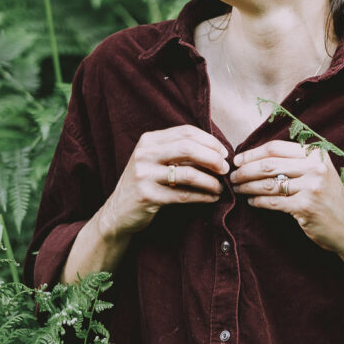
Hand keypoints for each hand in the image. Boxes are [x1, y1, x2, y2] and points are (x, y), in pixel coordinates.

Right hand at [103, 125, 229, 239]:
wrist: (117, 212)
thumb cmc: (145, 183)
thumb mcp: (155, 160)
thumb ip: (178, 151)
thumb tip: (216, 150)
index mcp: (149, 140)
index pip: (186, 132)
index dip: (209, 141)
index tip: (223, 153)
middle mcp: (144, 154)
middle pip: (188, 148)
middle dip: (213, 158)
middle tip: (225, 169)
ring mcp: (144, 175)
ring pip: (188, 173)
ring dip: (211, 181)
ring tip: (220, 187)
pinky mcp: (147, 196)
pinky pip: (183, 195)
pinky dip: (203, 196)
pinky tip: (212, 198)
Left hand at [231, 140, 343, 257]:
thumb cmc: (328, 199)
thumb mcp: (319, 172)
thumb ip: (296, 161)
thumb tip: (255, 157)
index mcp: (316, 154)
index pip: (276, 147)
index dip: (253, 153)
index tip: (238, 160)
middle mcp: (315, 167)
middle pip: (269, 164)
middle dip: (245, 170)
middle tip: (233, 176)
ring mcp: (312, 187)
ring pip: (268, 183)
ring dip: (248, 186)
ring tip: (238, 189)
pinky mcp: (306, 207)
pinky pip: (273, 202)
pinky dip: (258, 202)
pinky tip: (252, 202)